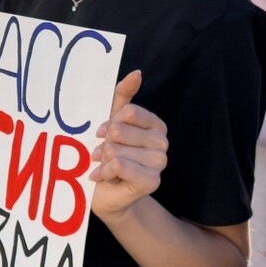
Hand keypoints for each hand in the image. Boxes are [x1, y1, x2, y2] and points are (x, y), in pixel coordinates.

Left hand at [90, 71, 166, 221]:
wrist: (106, 193)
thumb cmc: (109, 156)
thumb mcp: (112, 121)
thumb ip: (123, 95)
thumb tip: (137, 73)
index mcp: (155, 125)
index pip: (128, 112)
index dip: (110, 123)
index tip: (103, 134)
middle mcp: (163, 143)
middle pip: (120, 131)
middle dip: (105, 145)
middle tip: (104, 156)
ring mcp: (160, 163)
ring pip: (118, 150)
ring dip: (104, 161)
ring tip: (105, 168)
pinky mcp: (153, 181)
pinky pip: (121, 166)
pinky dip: (106, 172)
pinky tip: (106, 177)